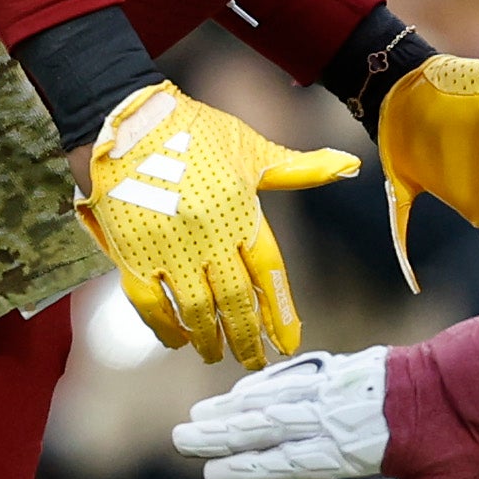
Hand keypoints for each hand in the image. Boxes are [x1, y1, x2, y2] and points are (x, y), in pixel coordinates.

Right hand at [77, 81, 358, 365]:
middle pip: (234, 301)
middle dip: (246, 337)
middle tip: (253, 362)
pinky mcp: (131, 252)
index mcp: (241, 213)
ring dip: (207, 338)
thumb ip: (298, 169)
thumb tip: (350, 165)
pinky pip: (149, 302)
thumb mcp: (251, 148)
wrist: (128, 117)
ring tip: (215, 355)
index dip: (279, 312)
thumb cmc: (194, 131)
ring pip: (194, 309)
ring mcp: (168, 247)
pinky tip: (175, 339)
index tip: (287, 343)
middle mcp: (208, 236)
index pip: (268, 274)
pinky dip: (163, 326)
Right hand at [173, 347, 428, 478]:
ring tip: (198, 416)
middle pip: (273, 424)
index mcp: (361, 448)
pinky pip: (302, 374)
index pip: (292, 462)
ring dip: (236, 407)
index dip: (249, 470)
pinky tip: (244, 391)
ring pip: (281, 397)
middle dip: (224, 434)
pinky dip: (269, 383)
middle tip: (180, 439)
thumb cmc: (476, 441)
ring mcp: (350, 385)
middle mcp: (347, 413)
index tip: (211, 476)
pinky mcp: (359, 366)